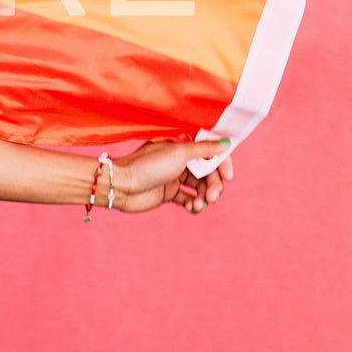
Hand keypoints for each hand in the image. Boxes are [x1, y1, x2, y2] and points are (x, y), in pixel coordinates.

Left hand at [113, 140, 233, 213]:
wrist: (122, 185)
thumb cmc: (148, 165)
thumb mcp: (179, 153)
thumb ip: (204, 149)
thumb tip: (226, 142)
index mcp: (182, 147)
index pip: (211, 154)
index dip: (223, 165)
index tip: (229, 177)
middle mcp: (180, 161)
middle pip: (208, 173)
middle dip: (214, 186)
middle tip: (212, 197)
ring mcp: (174, 177)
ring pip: (200, 188)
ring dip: (204, 197)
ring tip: (198, 204)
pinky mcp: (169, 193)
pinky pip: (189, 199)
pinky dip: (194, 204)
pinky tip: (192, 208)